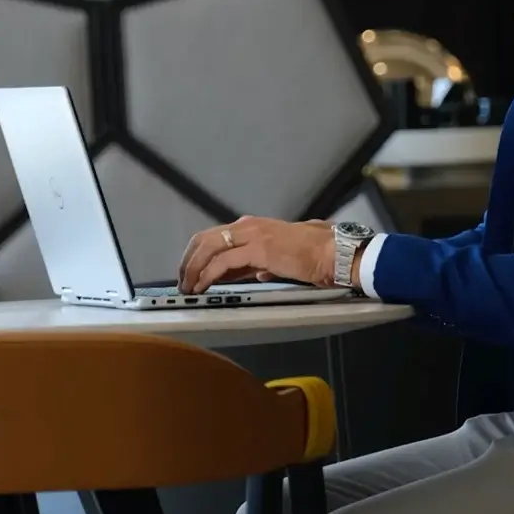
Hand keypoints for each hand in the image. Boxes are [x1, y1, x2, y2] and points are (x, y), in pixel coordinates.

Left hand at [178, 216, 334, 294]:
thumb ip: (261, 264)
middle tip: (182, 281)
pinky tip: (203, 287)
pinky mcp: (257, 250)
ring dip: (193, 269)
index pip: (214, 237)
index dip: (197, 255)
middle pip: (204, 239)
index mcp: (252, 227)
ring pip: (208, 248)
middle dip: (188, 261)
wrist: (331, 253)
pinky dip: (207, 276)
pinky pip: (222, 263)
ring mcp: (252, 236)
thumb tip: (253, 272)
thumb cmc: (313, 255)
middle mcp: (248, 226)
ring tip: (188, 287)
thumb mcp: (278, 258)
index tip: (190, 273)